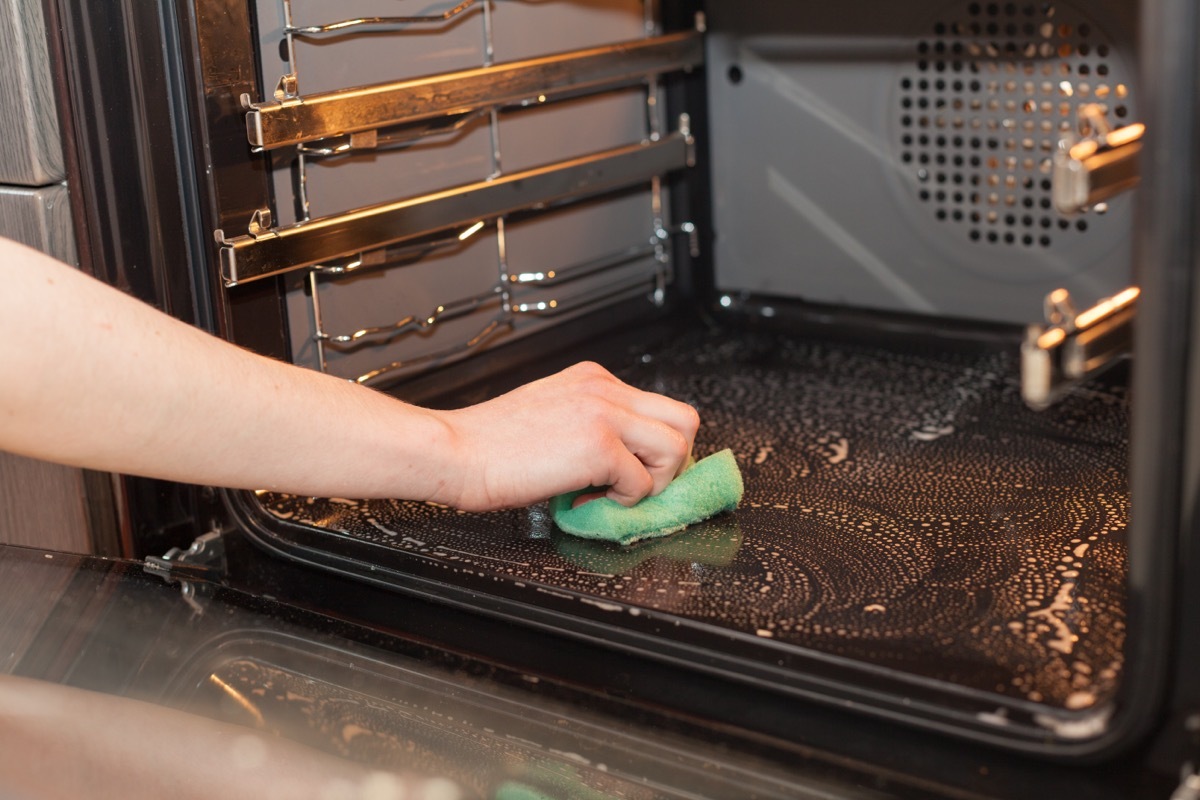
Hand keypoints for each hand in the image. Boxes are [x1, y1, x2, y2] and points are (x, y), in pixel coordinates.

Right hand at [438, 362, 698, 511]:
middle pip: (685, 420)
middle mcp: (603, 389)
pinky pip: (642, 483)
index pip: (658, 407)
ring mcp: (604, 414)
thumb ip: (590, 423)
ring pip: (676, 448)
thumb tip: (623, 459)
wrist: (456, 452)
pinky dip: (621, 502)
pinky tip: (585, 497)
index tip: (634, 471)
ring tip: (613, 492)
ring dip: (653, 482)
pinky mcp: (598, 446)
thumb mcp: (550, 414)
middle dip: (670, 461)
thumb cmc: (491, 444)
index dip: (653, 447)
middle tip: (638, 483)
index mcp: (593, 379)